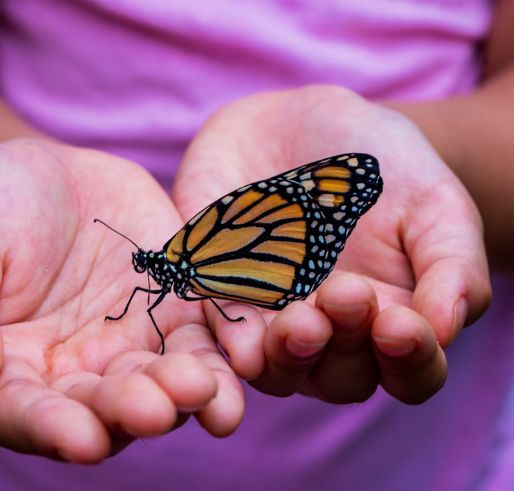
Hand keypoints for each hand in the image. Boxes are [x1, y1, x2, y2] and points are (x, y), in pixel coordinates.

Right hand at [0, 139, 242, 461]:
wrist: (43, 175)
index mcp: (7, 374)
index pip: (26, 414)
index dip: (51, 429)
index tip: (81, 439)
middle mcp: (74, 376)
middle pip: (104, 408)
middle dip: (132, 411)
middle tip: (157, 408)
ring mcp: (130, 346)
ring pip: (162, 383)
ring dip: (187, 394)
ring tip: (206, 390)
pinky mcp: (174, 313)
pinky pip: (203, 338)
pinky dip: (225, 351)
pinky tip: (246, 357)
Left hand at [173, 86, 490, 403]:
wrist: (300, 123)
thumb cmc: (381, 166)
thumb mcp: (433, 202)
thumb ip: (451, 264)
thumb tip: (446, 328)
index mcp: (391, 320)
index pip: (410, 371)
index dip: (410, 360)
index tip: (400, 324)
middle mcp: (331, 333)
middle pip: (339, 378)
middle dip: (343, 347)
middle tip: (344, 294)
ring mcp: (272, 320)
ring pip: (278, 370)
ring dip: (287, 357)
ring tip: (298, 322)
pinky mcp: (219, 295)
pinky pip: (219, 331)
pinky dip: (230, 338)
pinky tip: (241, 338)